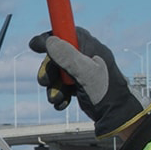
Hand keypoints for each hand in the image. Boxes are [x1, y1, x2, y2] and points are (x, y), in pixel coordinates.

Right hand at [31, 28, 147, 136]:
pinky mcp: (81, 85)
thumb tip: (50, 41)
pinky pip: (63, 86)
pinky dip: (60, 95)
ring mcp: (83, 71)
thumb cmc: (106, 92)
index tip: (35, 45)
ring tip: (58, 98)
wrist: (116, 116)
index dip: (49, 38)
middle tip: (45, 81)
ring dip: (53, 87)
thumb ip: (67, 56)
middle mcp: (86, 56)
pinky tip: (63, 103)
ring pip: (58, 73)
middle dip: (49, 71)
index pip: (66, 33)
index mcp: (90, 47)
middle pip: (57, 56)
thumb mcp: (85, 73)